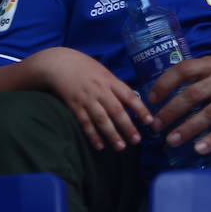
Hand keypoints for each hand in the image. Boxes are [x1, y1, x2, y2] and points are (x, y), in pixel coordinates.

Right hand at [34, 48, 151, 152]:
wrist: (61, 64)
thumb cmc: (87, 69)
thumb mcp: (105, 73)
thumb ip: (116, 88)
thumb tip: (131, 104)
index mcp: (111, 81)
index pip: (129, 96)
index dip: (140, 109)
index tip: (150, 122)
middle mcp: (100, 90)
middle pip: (116, 110)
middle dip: (127, 126)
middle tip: (136, 140)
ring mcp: (87, 99)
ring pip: (101, 119)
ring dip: (111, 134)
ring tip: (121, 147)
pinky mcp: (74, 106)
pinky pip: (85, 123)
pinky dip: (92, 135)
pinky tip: (99, 146)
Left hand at [147, 41, 210, 155]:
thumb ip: (202, 71)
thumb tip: (172, 87)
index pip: (184, 70)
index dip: (165, 84)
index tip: (152, 98)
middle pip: (192, 95)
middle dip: (171, 111)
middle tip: (156, 125)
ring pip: (208, 114)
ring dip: (187, 128)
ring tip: (171, 140)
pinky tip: (199, 148)